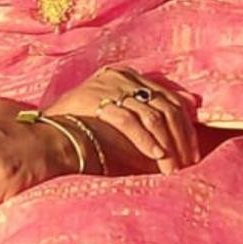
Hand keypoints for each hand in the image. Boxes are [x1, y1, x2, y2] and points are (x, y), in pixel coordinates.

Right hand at [43, 63, 200, 174]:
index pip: (167, 96)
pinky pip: (130, 122)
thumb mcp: (122, 120)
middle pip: (165, 105)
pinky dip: (146, 141)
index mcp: (126, 75)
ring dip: (167, 145)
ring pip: (152, 115)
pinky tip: (156, 157)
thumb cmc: (87, 132)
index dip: (185, 124)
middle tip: (188, 163)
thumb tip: (189, 119)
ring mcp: (108, 87)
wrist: (49, 136)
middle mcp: (120, 77)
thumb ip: (150, 117)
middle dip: (181, 137)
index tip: (193, 150)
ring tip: (173, 168)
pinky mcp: (98, 101)